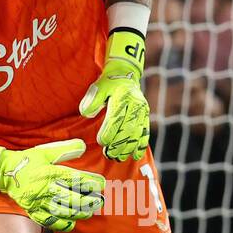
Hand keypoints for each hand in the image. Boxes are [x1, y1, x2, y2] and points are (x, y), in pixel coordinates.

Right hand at [0, 139, 104, 231]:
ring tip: (89, 211)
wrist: (5, 173)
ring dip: (78, 213)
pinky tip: (72, 223)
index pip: (75, 179)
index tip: (102, 184)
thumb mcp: (46, 151)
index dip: (91, 182)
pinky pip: (50, 221)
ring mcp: (39, 202)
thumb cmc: (28, 160)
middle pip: (72, 198)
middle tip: (99, 201)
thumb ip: (65, 149)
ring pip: (63, 212)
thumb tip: (83, 146)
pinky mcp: (32, 211)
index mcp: (50, 172)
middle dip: (88, 201)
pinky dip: (62, 224)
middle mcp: (45, 188)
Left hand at [79, 30, 149, 160]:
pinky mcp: (146, 117)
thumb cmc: (108, 84)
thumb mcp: (98, 87)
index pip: (116, 117)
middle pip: (128, 128)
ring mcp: (143, 112)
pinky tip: (135, 155)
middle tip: (108, 154)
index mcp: (123, 96)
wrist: (125, 75)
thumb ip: (91, 100)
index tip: (101, 142)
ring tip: (118, 157)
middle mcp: (136, 104)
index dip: (109, 131)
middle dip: (118, 144)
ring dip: (128, 148)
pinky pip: (145, 133)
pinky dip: (141, 145)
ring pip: (137, 133)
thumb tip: (86, 113)